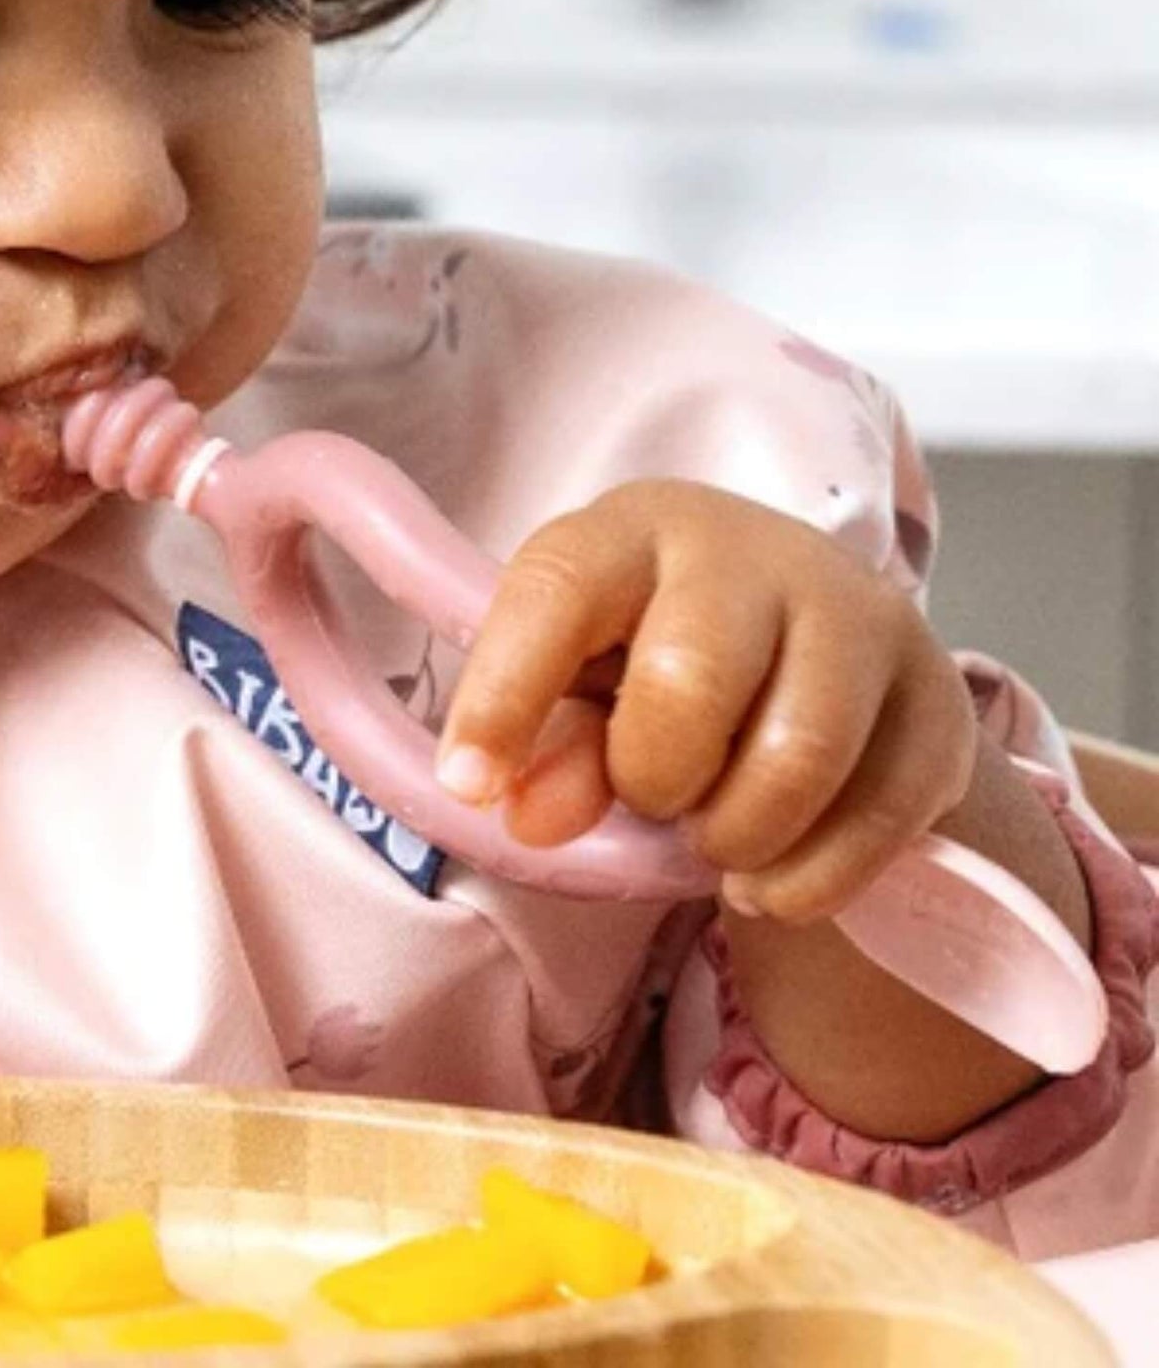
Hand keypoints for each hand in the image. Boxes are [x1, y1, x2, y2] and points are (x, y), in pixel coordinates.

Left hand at [437, 480, 978, 920]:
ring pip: (797, 755)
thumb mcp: (585, 691)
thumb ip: (550, 749)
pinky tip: (771, 873)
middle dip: (651, 773)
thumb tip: (523, 813)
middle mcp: (754, 550)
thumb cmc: (658, 665)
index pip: (558, 591)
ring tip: (712, 839)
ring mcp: (861, 615)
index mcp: (636, 529)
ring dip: (734, 836)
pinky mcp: (938, 700)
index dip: (505, 694)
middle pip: (690, 680)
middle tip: (650, 795)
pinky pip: (876, 818)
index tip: (470, 785)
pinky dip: (806, 879)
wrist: (812, 659)